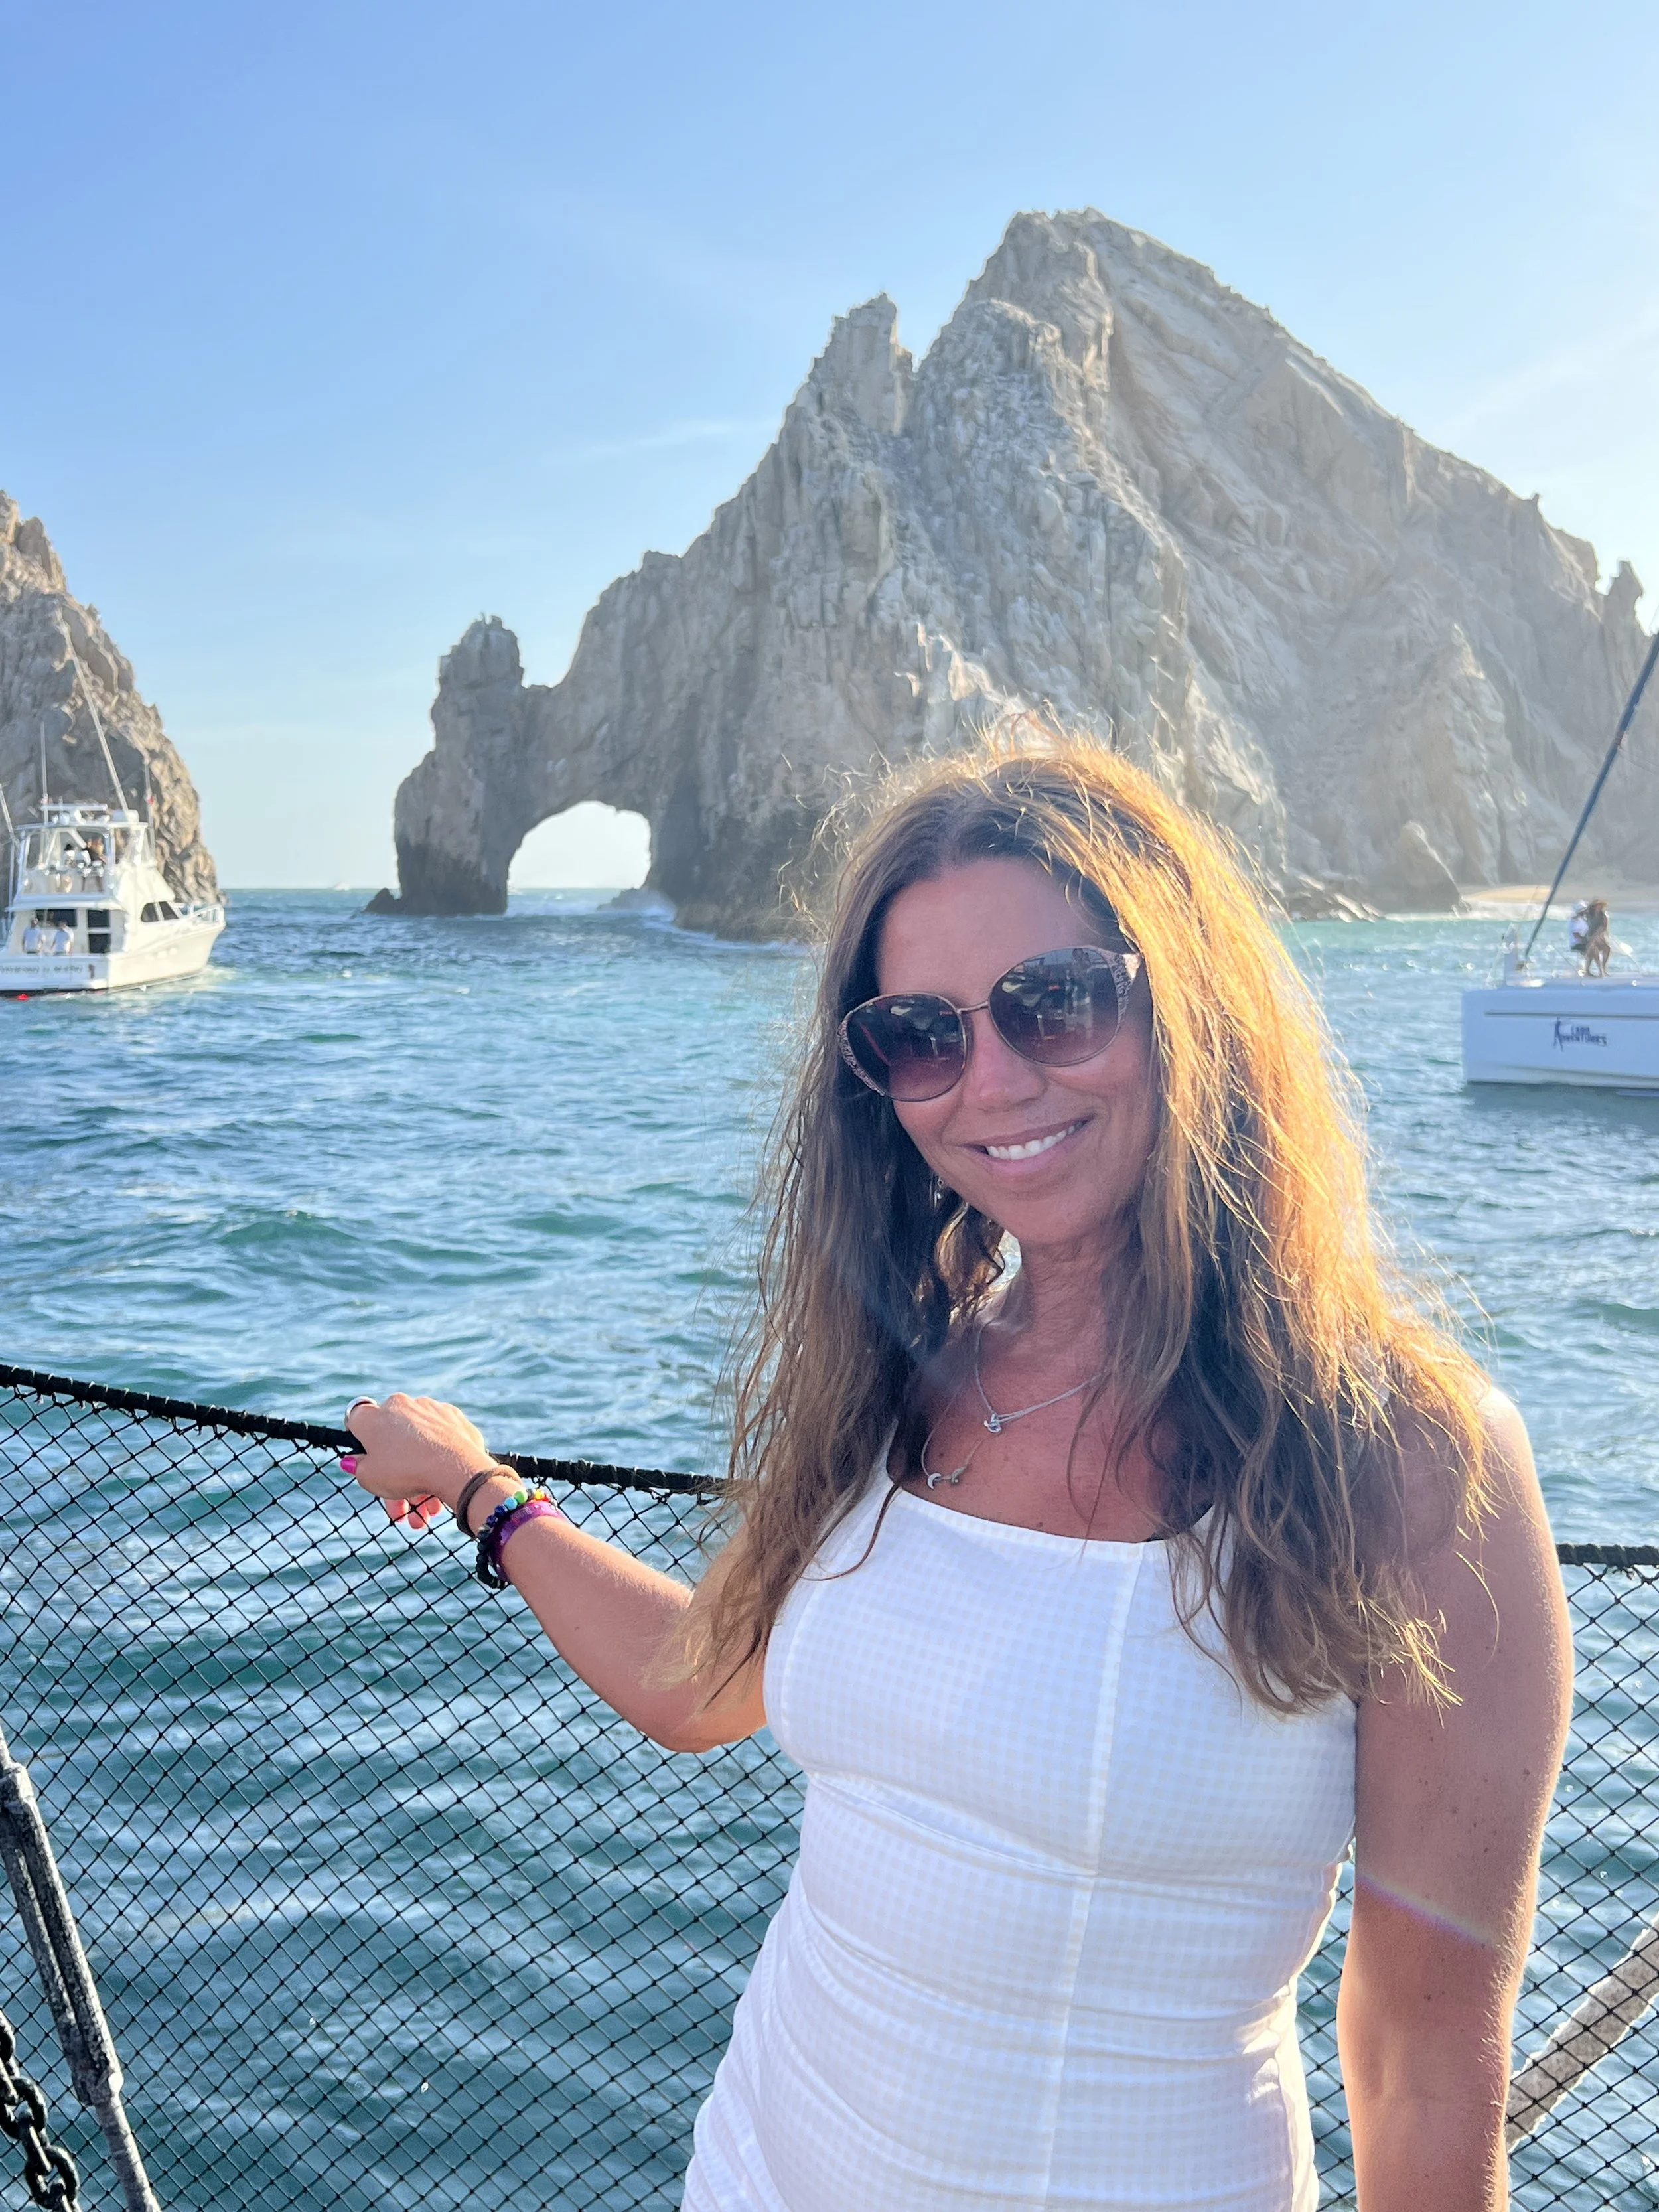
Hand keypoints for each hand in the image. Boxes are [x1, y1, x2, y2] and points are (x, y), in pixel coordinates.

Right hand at [342, 1393, 505, 1532]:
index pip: (357, 1420)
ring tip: (426, 1513)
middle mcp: (400, 1405)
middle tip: (402, 1511)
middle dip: (394, 1479)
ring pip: (417, 1447)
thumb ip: (358, 1467)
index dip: (359, 1439)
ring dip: (419, 1481)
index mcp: (373, 1416)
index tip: (366, 1457)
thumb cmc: (405, 1471)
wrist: (456, 1466)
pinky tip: (440, 1496)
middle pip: (392, 1443)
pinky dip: (437, 1464)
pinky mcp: (453, 1417)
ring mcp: (429, 1409)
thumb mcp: (369, 1477)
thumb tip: (352, 1460)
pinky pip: (439, 1442)